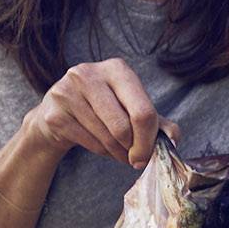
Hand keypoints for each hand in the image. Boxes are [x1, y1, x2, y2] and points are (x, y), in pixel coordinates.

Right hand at [19, 57, 175, 169]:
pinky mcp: (54, 114)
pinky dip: (102, 152)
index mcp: (116, 68)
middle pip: (124, 127)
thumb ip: (156, 121)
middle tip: (135, 158)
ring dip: (119, 153)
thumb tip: (174, 138)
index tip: (147, 155)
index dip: (149, 140)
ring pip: (107, 138)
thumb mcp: (131, 107)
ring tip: (120, 152)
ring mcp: (67, 92)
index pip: (143, 111)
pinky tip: (103, 147)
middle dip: (134, 149)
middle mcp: (89, 74)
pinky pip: (89, 143)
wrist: (58, 114)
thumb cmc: (103, 109)